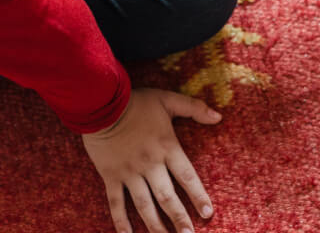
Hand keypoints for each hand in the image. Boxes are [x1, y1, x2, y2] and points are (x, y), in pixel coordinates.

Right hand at [82, 88, 221, 232]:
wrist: (101, 104)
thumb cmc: (137, 102)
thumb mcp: (169, 100)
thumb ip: (194, 108)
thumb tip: (219, 117)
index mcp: (167, 148)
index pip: (188, 177)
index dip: (198, 196)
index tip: (208, 213)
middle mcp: (150, 165)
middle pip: (167, 197)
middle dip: (179, 218)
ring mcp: (129, 173)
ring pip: (144, 205)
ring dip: (155, 225)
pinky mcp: (110, 176)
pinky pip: (116, 203)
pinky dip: (121, 220)